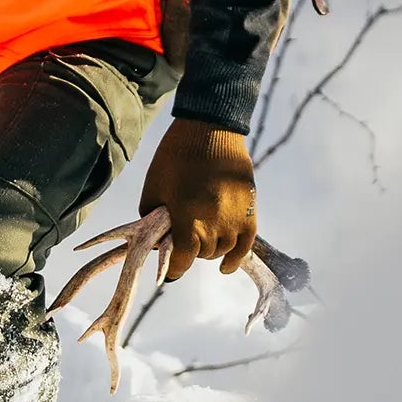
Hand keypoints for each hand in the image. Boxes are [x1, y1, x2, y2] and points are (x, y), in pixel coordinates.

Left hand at [139, 118, 256, 280]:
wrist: (210, 127)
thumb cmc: (175, 156)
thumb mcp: (154, 187)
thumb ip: (152, 219)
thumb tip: (157, 243)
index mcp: (187, 216)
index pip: (183, 259)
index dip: (175, 268)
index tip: (169, 273)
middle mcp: (214, 221)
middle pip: (202, 254)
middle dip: (190, 252)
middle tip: (182, 241)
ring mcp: (234, 217)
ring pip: (221, 250)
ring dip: (209, 250)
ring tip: (200, 239)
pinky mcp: (249, 209)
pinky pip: (245, 245)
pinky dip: (235, 258)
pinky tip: (225, 267)